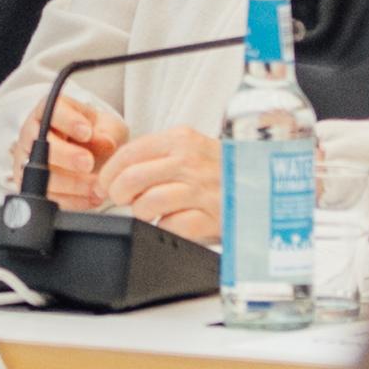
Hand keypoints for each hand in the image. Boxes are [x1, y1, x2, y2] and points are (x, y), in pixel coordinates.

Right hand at [7, 87, 128, 204]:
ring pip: (41, 174)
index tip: (86, 132)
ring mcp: (28, 160)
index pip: (52, 112)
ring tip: (96, 186)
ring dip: (71, 183)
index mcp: (50, 111)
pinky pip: (46, 196)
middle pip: (40, 144)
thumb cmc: (95, 136)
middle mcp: (33, 133)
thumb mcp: (107, 127)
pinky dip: (71, 200)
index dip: (68, 122)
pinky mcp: (31, 185)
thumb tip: (106, 143)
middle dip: (66, 156)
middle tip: (87, 162)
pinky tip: (90, 197)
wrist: (92, 155)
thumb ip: (107, 133)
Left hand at [97, 124, 220, 244]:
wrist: (265, 186)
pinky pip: (171, 226)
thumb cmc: (223, 171)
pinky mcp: (211, 217)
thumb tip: (117, 170)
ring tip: (149, 212)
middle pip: (131, 179)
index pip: (129, 153)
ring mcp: (202, 190)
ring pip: (147, 203)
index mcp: (181, 140)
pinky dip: (165, 228)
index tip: (104, 183)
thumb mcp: (192, 150)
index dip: (109, 172)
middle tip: (121, 200)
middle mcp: (190, 161)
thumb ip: (160, 156)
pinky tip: (172, 222)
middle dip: (118, 194)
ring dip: (141, 213)